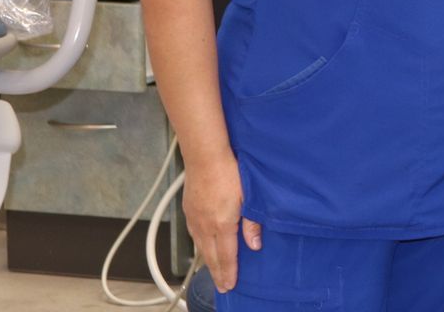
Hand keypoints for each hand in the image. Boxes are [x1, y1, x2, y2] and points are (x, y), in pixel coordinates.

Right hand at [182, 155, 259, 292]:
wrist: (205, 157)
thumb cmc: (231, 173)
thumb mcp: (249, 196)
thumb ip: (252, 222)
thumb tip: (255, 245)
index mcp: (222, 225)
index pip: (226, 256)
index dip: (228, 272)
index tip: (230, 286)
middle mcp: (205, 226)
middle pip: (211, 256)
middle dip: (218, 273)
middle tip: (222, 287)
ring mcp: (194, 219)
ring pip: (201, 247)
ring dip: (208, 261)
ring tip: (214, 272)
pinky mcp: (189, 211)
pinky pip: (194, 235)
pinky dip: (200, 246)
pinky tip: (203, 247)